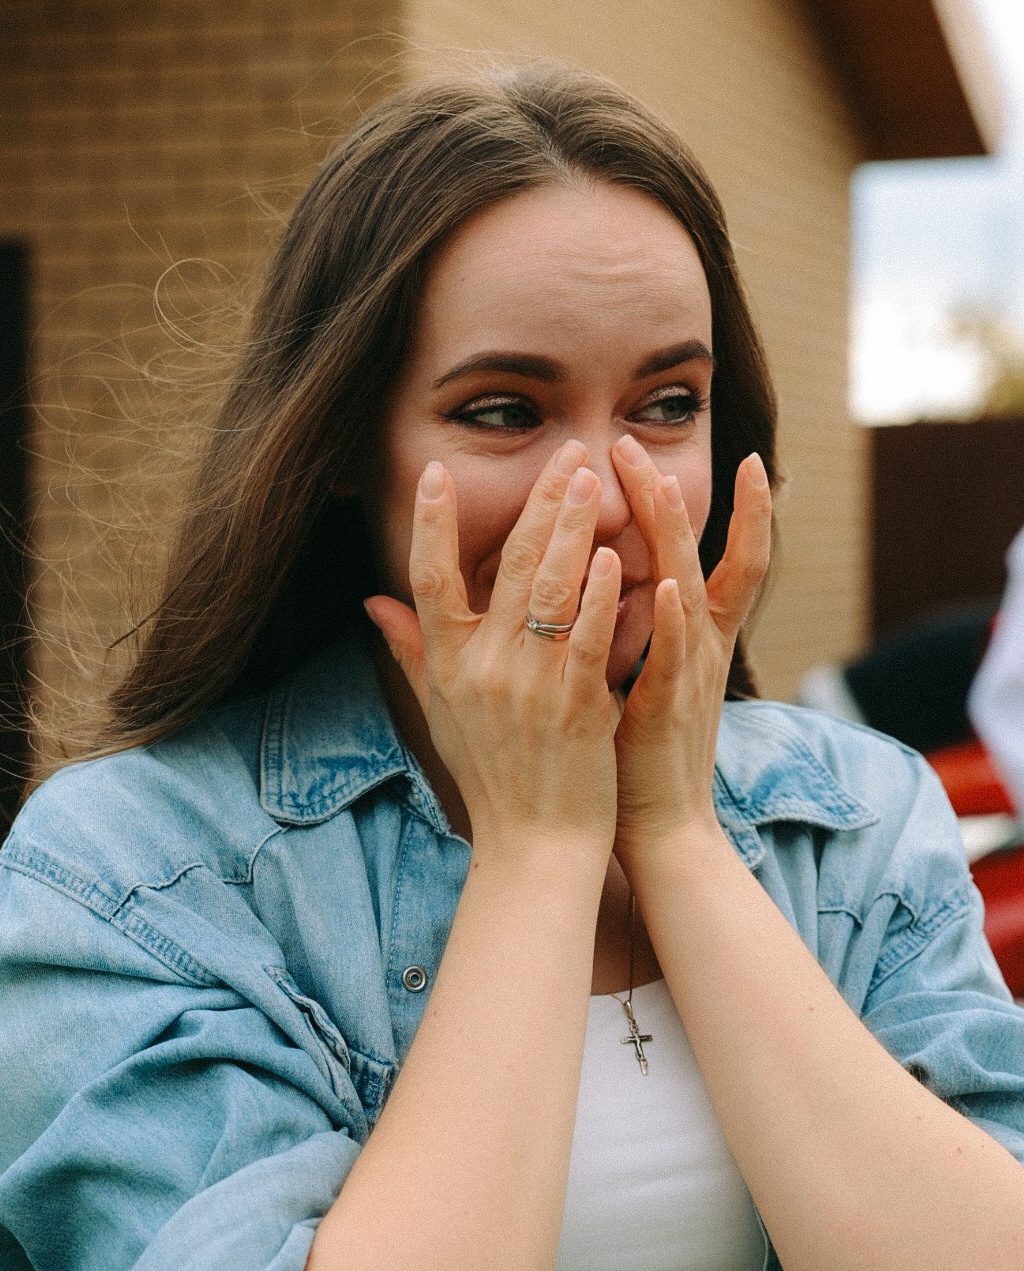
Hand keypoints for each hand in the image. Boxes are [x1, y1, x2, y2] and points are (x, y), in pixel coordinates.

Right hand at [364, 442, 621, 861]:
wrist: (535, 846)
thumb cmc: (492, 777)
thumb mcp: (441, 712)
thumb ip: (411, 650)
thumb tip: (372, 602)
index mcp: (448, 666)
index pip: (427, 581)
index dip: (431, 525)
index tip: (438, 472)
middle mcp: (483, 669)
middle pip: (505, 568)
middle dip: (536, 504)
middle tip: (564, 453)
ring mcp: (530, 686)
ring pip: (550, 589)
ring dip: (571, 528)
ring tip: (590, 478)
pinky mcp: (577, 705)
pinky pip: (588, 637)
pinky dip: (600, 594)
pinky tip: (614, 553)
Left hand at [609, 436, 771, 865]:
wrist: (656, 830)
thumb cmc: (629, 755)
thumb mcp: (618, 679)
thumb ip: (599, 631)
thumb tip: (572, 590)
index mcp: (685, 638)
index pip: (697, 556)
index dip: (700, 507)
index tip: (682, 452)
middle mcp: (695, 647)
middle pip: (692, 555)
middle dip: (668, 497)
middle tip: (635, 440)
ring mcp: (686, 677)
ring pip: (689, 591)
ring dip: (672, 537)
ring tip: (656, 483)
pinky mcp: (670, 711)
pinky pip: (674, 659)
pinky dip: (672, 620)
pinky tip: (664, 583)